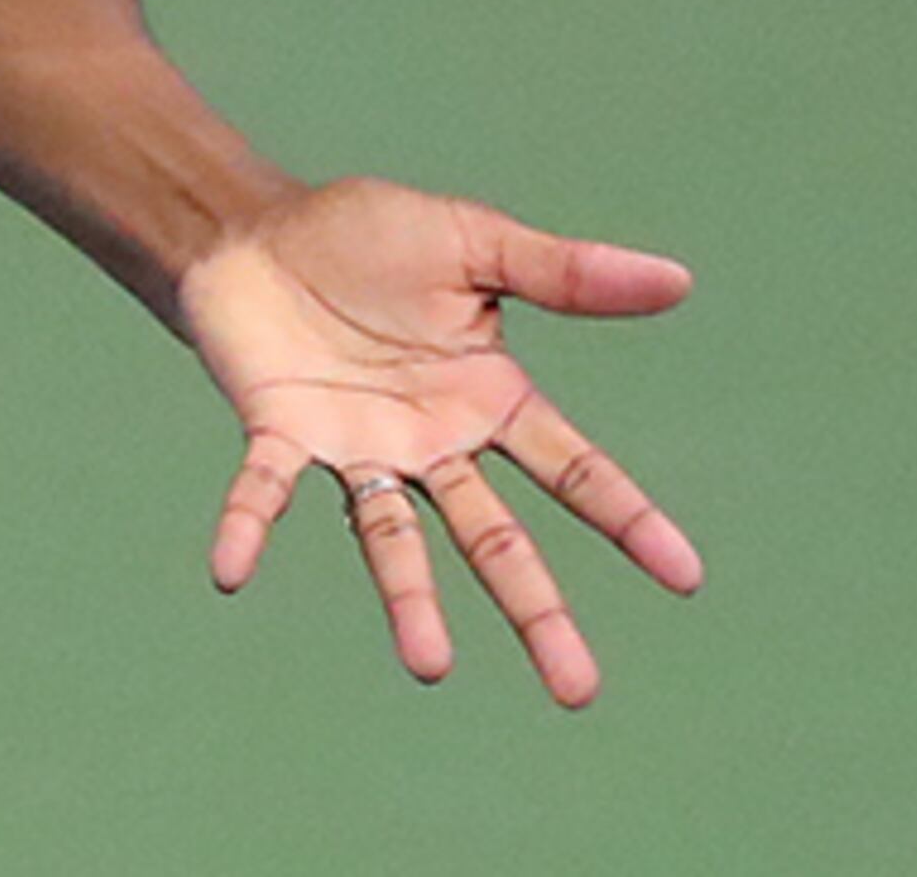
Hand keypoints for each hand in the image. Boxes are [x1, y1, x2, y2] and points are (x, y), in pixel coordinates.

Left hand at [173, 176, 702, 707]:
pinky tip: (230, 570)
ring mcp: (356, 447)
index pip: (573, 469)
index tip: (686, 575)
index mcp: (486, 397)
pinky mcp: (279, 433)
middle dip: (536, 609)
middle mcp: (430, 442)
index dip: (626, 518)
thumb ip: (564, 272)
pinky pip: (263, 489)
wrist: (255, 226)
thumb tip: (678, 279)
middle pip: (496, 538)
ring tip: (430, 667)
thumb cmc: (368, 235)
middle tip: (578, 691)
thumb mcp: (474, 242)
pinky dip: (249, 528)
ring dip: (409, 600)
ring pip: (393, 537)